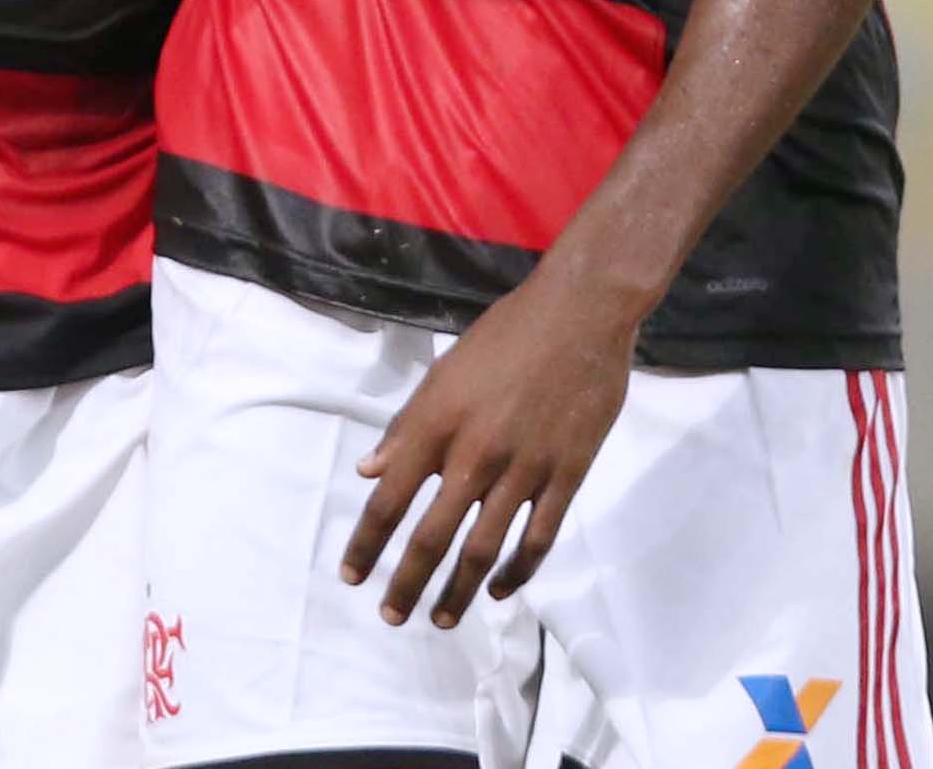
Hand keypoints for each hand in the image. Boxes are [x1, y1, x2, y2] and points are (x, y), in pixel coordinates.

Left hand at [340, 267, 638, 628]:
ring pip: (484, 550)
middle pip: (431, 537)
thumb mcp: (444, 372)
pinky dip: (517, 571)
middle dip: (406, 584)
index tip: (352, 575)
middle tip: (392, 616)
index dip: (367, 543)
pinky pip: (538, 538)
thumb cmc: (506, 335)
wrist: (580, 314)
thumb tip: (370, 472)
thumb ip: (407, 426)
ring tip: (442, 618)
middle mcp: (475, 453)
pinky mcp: (566, 475)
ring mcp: (524, 468)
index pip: (390, 498)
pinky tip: (501, 589)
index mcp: (438, 423)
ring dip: (459, 591)